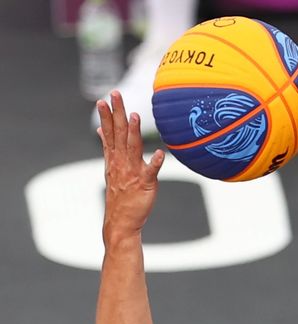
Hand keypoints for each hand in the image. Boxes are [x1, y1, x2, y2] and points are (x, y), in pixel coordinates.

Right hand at [96, 91, 164, 240]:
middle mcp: (121, 162)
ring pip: (132, 148)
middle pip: (119, 133)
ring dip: (133, 132)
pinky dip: (156, 162)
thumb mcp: (111, 168)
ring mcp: (132, 172)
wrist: (120, 220)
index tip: (104, 98)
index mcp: (114, 158)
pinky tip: (162, 153)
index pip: (109, 132)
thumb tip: (101, 130)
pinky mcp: (145, 184)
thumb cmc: (119, 193)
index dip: (107, 115)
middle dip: (117, 113)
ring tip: (136, 116)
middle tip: (115, 94)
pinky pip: (151, 171)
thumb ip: (108, 147)